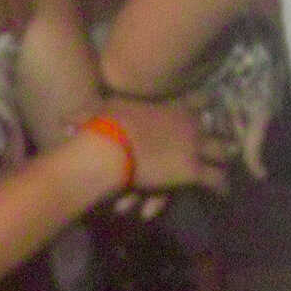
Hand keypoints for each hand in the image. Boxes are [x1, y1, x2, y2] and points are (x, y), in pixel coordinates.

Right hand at [85, 97, 231, 197]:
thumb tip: (62, 120)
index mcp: (168, 105)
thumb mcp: (94, 114)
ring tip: (228, 164)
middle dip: (218, 133)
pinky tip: (225, 192)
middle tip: (225, 140)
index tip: (207, 105)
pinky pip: (216, 179)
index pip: (197, 99)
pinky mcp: (193, 170)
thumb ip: (86, 114)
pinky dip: (221, 186)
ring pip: (221, 152)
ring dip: (223, 159)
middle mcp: (187, 122)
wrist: (111, 149)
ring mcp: (193, 146)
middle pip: (214, 126)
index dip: (203, 102)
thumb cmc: (103, 128)